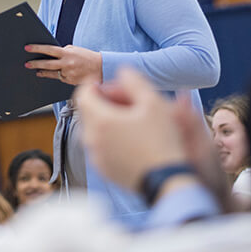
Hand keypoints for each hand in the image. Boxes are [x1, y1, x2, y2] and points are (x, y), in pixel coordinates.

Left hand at [25, 44, 101, 84]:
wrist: (101, 68)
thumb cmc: (87, 57)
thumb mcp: (75, 50)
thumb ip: (64, 51)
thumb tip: (52, 53)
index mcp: (67, 53)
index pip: (49, 50)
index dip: (37, 48)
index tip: (27, 48)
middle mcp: (67, 64)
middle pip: (47, 64)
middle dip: (35, 64)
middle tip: (26, 64)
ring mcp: (68, 74)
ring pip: (52, 73)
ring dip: (43, 72)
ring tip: (37, 71)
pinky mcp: (70, 81)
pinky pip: (60, 78)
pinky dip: (57, 75)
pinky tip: (55, 74)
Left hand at [74, 67, 192, 192]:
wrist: (168, 180)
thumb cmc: (162, 141)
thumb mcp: (153, 103)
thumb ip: (134, 81)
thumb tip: (123, 71)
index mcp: (100, 120)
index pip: (82, 95)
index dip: (91, 85)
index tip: (101, 82)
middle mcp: (92, 139)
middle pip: (87, 112)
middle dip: (100, 102)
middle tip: (120, 99)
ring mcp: (97, 157)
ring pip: (93, 130)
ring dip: (105, 120)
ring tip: (127, 118)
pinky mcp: (104, 171)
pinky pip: (100, 148)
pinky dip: (108, 138)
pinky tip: (129, 138)